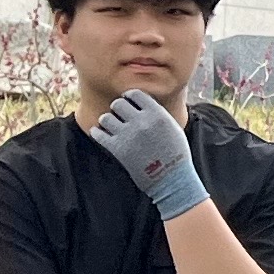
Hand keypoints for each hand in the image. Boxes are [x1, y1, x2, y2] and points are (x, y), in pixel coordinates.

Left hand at [87, 87, 208, 221]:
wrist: (172, 179)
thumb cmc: (176, 154)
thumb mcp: (173, 127)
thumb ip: (157, 114)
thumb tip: (144, 104)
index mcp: (156, 114)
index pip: (135, 94)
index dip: (129, 96)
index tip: (127, 100)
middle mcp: (141, 121)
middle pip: (118, 104)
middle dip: (118, 108)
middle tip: (119, 115)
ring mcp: (128, 135)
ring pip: (106, 118)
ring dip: (107, 121)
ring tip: (111, 126)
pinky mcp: (117, 149)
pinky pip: (98, 134)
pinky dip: (97, 133)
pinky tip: (101, 135)